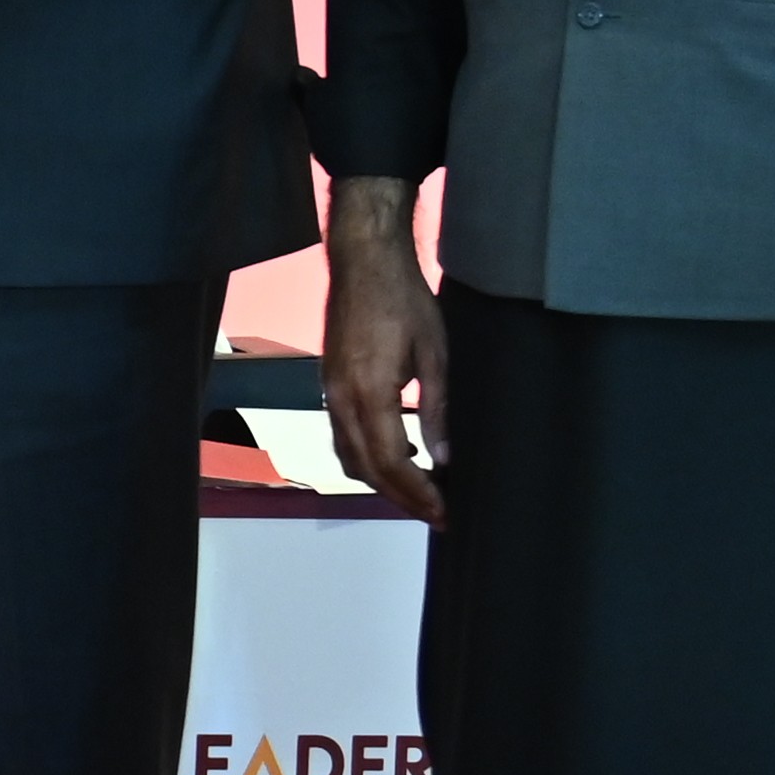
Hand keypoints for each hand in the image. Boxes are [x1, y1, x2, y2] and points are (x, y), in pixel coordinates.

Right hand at [321, 171, 447, 523]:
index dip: (418, 493)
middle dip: (401, 497)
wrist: (364, 261)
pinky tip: (397, 453)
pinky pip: (342, 436)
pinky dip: (367, 457)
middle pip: (366, 468)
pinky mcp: (329, 385)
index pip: (390, 461)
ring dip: (381, 481)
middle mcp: (341, 399)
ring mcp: (330, 392)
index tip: (445, 512)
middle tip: (438, 514)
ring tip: (420, 490)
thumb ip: (437, 410)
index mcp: (369, 392)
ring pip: (349, 457)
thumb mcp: (435, 354)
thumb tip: (444, 459)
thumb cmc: (405, 298)